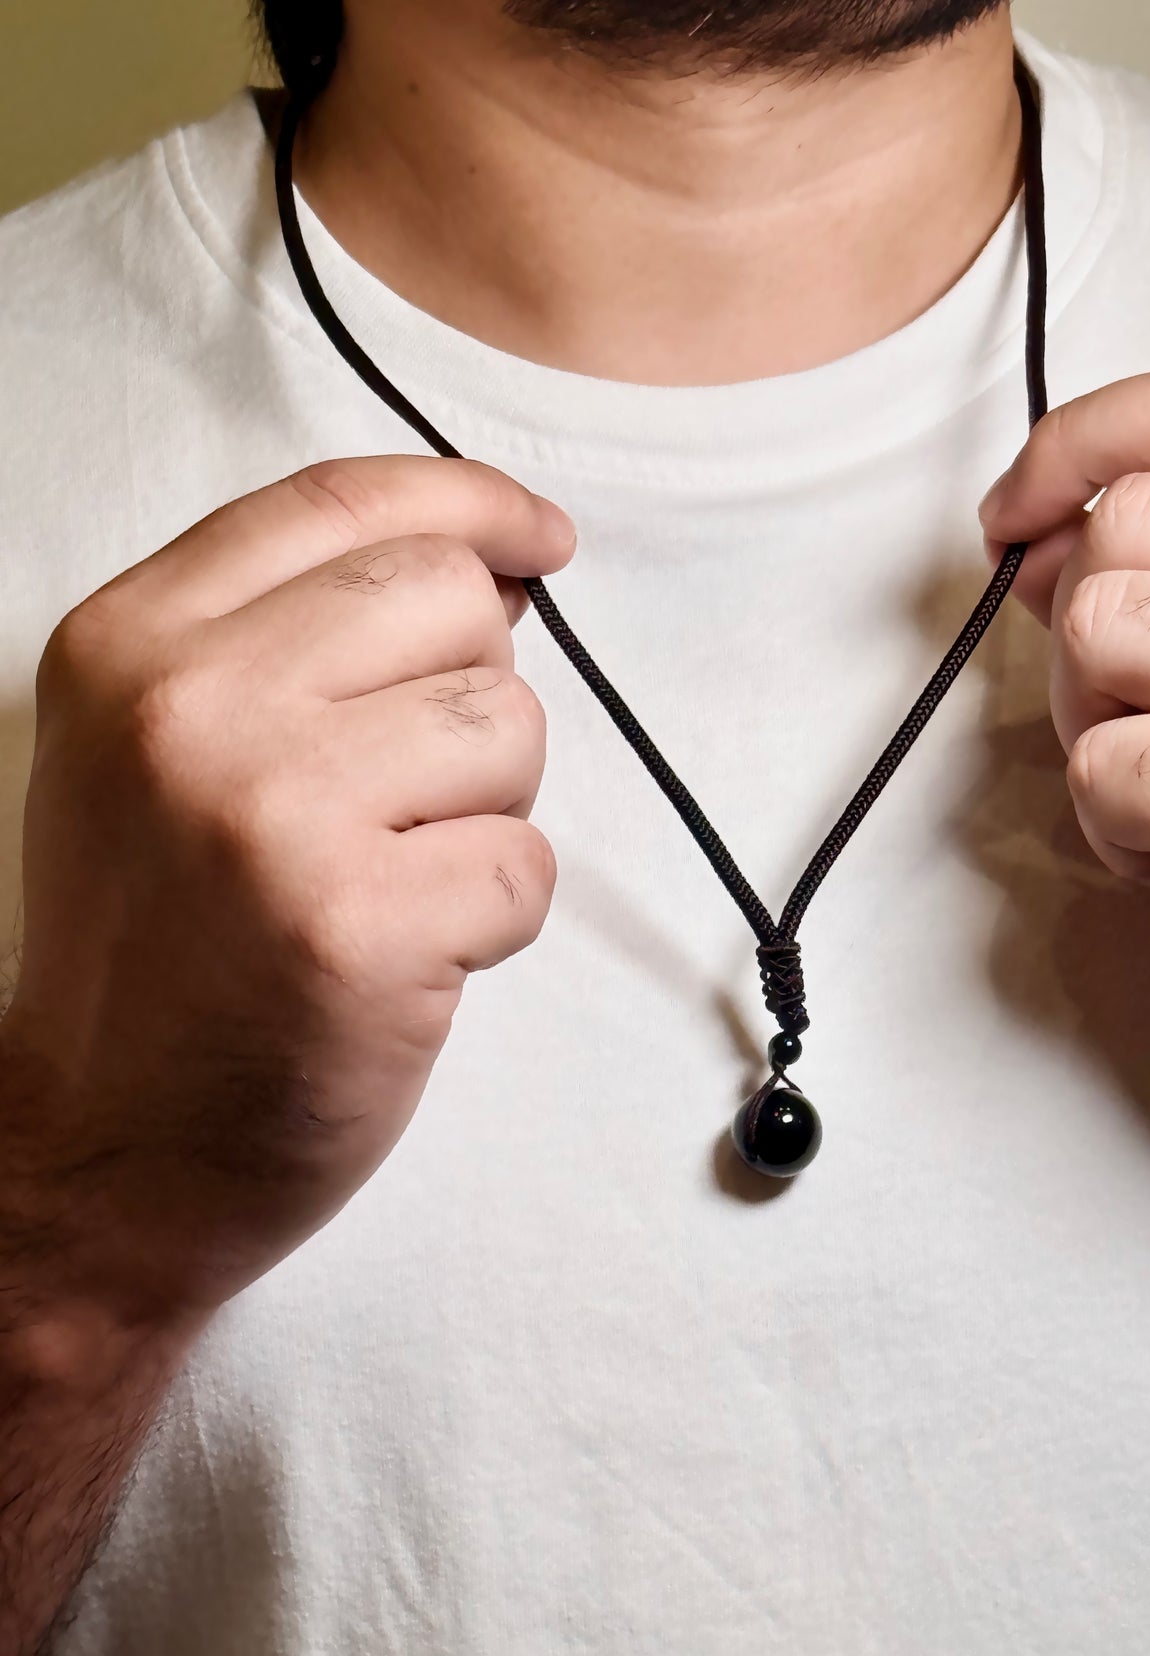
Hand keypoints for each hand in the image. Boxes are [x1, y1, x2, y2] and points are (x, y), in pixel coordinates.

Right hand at [4, 455, 574, 1322]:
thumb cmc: (157, 950)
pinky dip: (494, 919)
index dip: (469, 503)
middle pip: (449, 601)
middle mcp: (189, 706)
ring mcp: (270, 814)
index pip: (342, 502)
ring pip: (508, 726)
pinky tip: (407, 958)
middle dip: (472, 694)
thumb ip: (287, 640)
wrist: (103, 1153)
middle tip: (408, 798)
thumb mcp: (152, 754)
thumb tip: (489, 572)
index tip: (540, 541)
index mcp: (130, 643)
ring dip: (487, 812)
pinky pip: (526, 865)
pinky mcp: (357, 926)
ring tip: (395, 879)